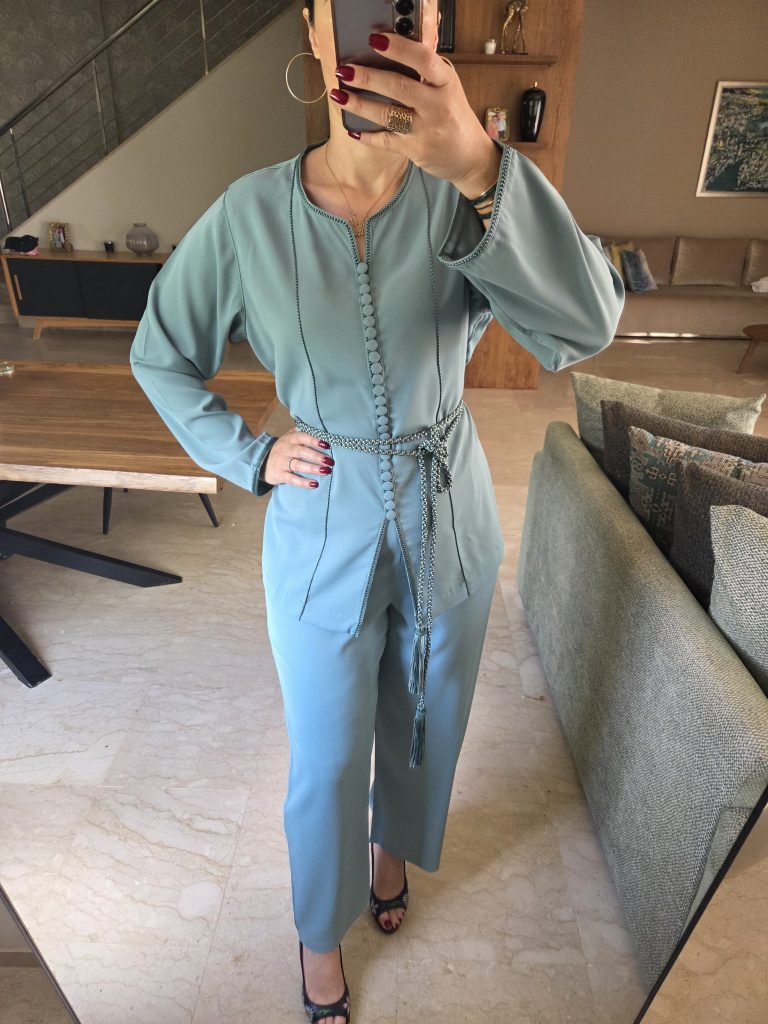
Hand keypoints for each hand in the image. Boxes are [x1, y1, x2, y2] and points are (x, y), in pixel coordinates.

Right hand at [261, 428, 333, 488]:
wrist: (262, 463)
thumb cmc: (282, 450)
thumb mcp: (289, 438)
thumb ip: (301, 432)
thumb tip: (320, 429)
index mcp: (289, 439)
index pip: (302, 437)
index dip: (314, 440)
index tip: (327, 445)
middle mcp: (285, 449)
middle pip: (301, 451)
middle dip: (316, 456)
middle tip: (330, 461)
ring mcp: (282, 463)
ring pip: (298, 465)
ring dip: (313, 468)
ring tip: (326, 471)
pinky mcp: (280, 475)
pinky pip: (292, 479)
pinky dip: (303, 482)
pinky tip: (315, 484)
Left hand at [332, 13, 501, 195]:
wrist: (471, 157)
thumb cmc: (453, 115)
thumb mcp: (448, 86)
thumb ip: (426, 70)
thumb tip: (393, 46)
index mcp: (446, 82)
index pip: (423, 59)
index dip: (398, 48)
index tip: (375, 40)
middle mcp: (437, 105)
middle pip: (399, 87)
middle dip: (368, 77)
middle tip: (344, 69)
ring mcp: (426, 130)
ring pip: (387, 115)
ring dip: (360, 104)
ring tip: (339, 95)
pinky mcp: (415, 150)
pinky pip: (385, 141)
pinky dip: (367, 136)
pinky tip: (352, 128)